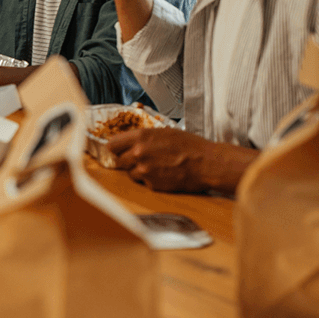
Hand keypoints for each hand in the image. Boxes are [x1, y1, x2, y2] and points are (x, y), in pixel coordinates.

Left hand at [108, 128, 255, 194]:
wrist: (207, 163)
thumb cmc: (190, 145)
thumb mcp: (164, 132)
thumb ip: (144, 138)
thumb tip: (129, 143)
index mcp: (141, 137)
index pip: (112, 145)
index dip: (116, 148)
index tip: (119, 150)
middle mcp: (138, 153)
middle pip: (118, 161)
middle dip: (127, 161)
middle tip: (141, 159)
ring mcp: (144, 170)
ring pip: (130, 173)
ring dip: (138, 171)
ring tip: (156, 166)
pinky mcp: (152, 185)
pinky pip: (143, 183)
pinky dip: (150, 180)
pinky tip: (164, 174)